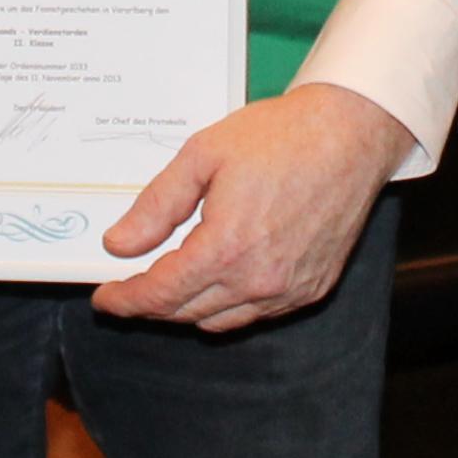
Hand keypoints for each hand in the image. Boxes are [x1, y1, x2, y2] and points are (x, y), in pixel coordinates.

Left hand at [92, 82, 412, 331]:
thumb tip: (120, 244)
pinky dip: (227, 305)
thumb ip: (156, 206)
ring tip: (169, 283)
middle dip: (150, 305)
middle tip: (129, 287)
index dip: (126, 300)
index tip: (106, 298)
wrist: (350, 136)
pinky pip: (256, 314)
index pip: (160, 294)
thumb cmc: (281, 138)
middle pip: (185, 313)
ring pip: (219, 321)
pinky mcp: (311, 288)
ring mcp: (289, 290)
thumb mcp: (203, 156)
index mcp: (226, 248)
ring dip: (187, 309)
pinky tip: (217, 280)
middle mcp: (259, 280)